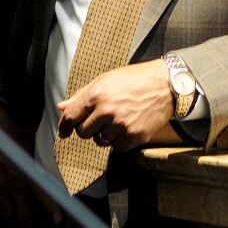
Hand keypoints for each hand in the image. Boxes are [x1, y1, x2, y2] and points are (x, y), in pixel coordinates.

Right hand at [0, 102, 57, 227]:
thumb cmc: (10, 126)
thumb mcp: (31, 140)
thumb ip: (39, 159)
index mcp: (26, 169)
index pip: (42, 193)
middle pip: (23, 213)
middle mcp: (12, 180)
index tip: (58, 223)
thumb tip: (52, 169)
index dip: (51, 208)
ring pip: (7, 215)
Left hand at [56, 59, 176, 151]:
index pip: (71, 117)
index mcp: (97, 94)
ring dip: (104, 134)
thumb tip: (62, 107)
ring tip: (117, 119)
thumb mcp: (105, 80)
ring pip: (99, 141)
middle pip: (83, 133)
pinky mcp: (134, 137)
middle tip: (100, 119)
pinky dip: (119, 141)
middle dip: (88, 128)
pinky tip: (127, 126)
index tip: (63, 132)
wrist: (165, 85)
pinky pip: (116, 148)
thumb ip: (81, 95)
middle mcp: (107, 111)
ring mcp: (121, 125)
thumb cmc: (134, 80)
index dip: (64, 126)